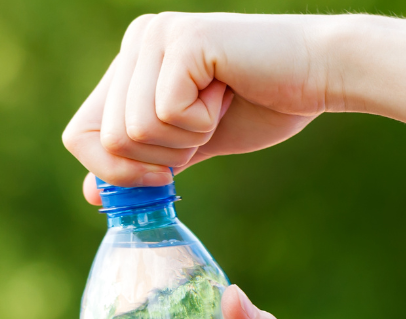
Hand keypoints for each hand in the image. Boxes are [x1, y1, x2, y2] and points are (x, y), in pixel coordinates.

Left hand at [63, 12, 354, 192]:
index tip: (164, 178)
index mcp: (133, 62)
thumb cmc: (269, 104)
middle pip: (107, 139)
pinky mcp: (183, 41)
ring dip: (188, 138)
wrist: (324, 74)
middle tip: (208, 127)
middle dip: (162, 157)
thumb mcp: (196, 140)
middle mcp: (138, 41)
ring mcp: (157, 37)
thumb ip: (148, 160)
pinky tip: (229, 94)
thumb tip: (92, 193)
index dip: (114, 171)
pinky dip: (204, 122)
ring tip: (221, 105)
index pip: (81, 132)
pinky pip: (166, 113)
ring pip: (134, 130)